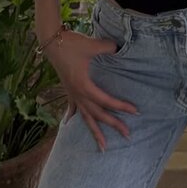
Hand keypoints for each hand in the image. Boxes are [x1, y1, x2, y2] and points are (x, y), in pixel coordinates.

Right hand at [43, 29, 138, 151]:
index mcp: (84, 86)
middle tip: (127, 134)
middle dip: (113, 124)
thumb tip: (120, 48)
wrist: (51, 41)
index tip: (135, 112)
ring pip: (85, 117)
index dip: (121, 107)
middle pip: (98, 114)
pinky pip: (73, 107)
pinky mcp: (68, 89)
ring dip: (95, 131)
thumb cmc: (71, 44)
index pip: (106, 101)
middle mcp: (78, 94)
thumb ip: (108, 48)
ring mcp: (72, 93)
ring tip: (103, 146)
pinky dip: (73, 116)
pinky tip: (69, 124)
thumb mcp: (92, 45)